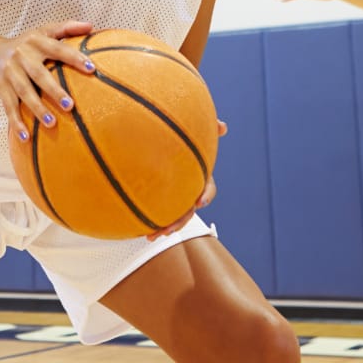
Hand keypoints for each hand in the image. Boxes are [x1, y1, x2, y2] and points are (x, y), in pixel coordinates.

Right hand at [0, 20, 94, 143]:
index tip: (91, 68)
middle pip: (38, 74)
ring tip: (52, 124)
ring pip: (24, 92)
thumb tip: (92, 27)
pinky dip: (16, 123)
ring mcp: (10, 72)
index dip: (74, 57)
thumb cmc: (25, 43)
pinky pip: (9, 107)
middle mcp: (21, 55)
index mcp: (36, 41)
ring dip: (37, 109)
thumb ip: (67, 28)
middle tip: (71, 105)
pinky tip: (26, 138)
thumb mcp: (43, 31)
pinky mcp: (0, 88)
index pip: (57, 48)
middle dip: (54, 90)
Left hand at [146, 119, 227, 240]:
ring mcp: (173, 194)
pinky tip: (139, 230)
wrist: (153, 136)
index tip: (199, 202)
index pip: (208, 187)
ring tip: (151, 236)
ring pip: (173, 215)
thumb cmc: (177, 131)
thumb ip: (206, 128)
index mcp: (198, 174)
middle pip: (189, 208)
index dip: (206, 195)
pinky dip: (150, 222)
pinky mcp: (158, 197)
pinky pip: (157, 212)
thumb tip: (223, 126)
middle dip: (181, 221)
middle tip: (170, 230)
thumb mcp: (190, 129)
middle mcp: (187, 187)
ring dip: (165, 227)